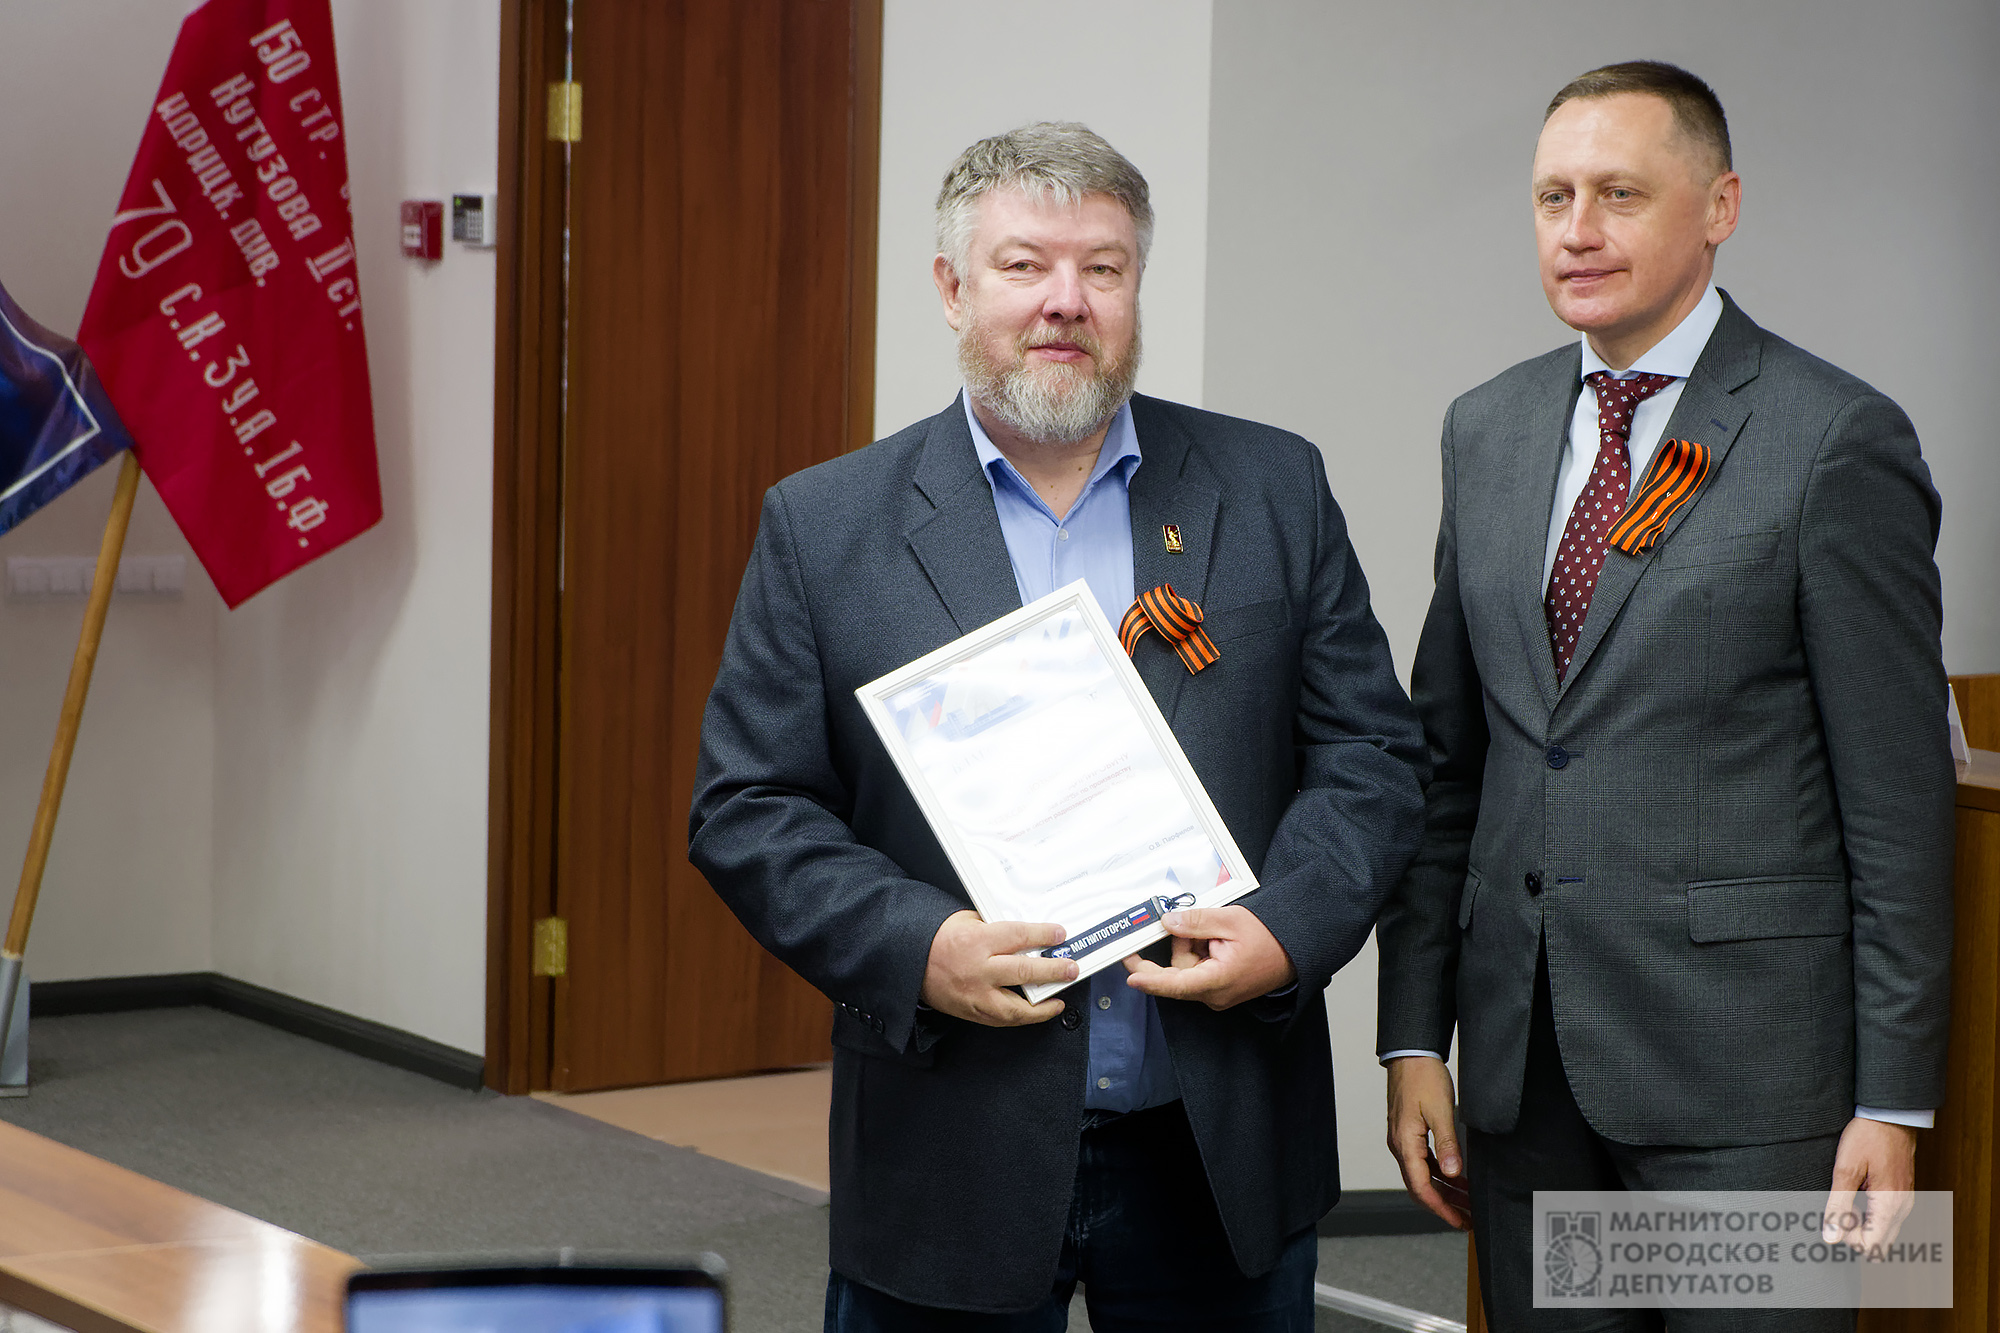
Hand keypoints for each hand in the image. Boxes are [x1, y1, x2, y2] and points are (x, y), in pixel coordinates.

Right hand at [920, 910, 1075, 1026]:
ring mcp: (976, 995)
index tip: (1059, 935)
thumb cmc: (938, 939)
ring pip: (1016, 1006)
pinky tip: (1037, 1011)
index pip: (1018, 936)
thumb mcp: (967, 920)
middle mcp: (978, 969)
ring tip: (1059, 999)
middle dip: (1053, 970)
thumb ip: (996, 926)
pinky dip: (1023, 1017)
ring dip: (1042, 1005)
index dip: (1043, 935)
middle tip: (1070, 968)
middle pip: (1024, 971)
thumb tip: (1026, 934)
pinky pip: (1003, 1019)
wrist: (910, 963)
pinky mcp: (972, 1012)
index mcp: (977, 940)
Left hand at [1121, 906, 1296, 1010]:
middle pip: (1177, 972)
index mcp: (1217, 982)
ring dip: (1192, 945)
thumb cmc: (1271, 939)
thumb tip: (1168, 922)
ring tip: (1215, 931)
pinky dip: (1201, 951)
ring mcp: (1216, 993)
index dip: (1150, 979)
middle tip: (1176, 924)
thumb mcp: (1230, 921)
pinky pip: (1197, 969)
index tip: (1131, 975)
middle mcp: (1214, 994)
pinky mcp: (1218, 988)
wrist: (1295, 950)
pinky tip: (1215, 939)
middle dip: (1179, 945)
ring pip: (1186, 968)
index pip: (1175, 984)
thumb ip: (1195, 922)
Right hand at [1387, 1055, 1469, 1230]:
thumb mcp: (1440, 1110)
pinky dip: (1441, 1174)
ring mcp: (1404, 1140)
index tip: (1458, 1221)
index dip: (1441, 1208)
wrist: (1410, 1054)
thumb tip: (1454, 1172)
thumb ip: (1447, 1143)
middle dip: (1445, 1205)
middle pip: (1421, 1187)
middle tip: (1467, 1218)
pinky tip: (1457, 1177)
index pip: (1421, 1187)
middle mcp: (1401, 1146)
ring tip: (1466, 1202)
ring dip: (1445, 1190)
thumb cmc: (1422, 1077)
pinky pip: (1424, 1162)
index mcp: (1405, 1143)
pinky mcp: (1410, 1133)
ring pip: (1423, 1176)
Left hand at [1821, 1117, 1917, 1248]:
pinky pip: (1887, 1218)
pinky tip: (1858, 1193)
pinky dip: (1871, 1215)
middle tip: (1841, 1208)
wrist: (1890, 1116)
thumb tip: (1831, 1237)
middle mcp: (1902, 1209)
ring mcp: (1905, 1203)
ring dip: (1863, 1224)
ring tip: (1849, 1197)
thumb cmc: (1868, 1137)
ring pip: (1884, 1233)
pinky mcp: (1902, 1195)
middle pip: (1879, 1245)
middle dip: (1856, 1234)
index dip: (1848, 1237)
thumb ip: (1838, 1206)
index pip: (1871, 1247)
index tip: (1836, 1215)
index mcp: (1889, 1206)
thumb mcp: (1845, 1170)